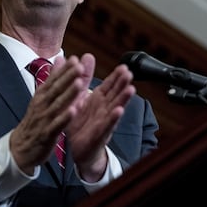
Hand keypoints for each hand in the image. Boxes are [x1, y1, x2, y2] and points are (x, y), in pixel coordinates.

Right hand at [10, 55, 84, 173]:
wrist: (20, 148)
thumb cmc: (35, 121)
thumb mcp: (41, 98)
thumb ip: (52, 79)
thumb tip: (60, 59)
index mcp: (42, 96)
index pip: (53, 80)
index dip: (64, 70)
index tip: (74, 59)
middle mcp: (42, 105)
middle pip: (56, 89)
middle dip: (68, 77)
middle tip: (79, 66)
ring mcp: (44, 119)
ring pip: (57, 105)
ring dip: (68, 94)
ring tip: (79, 84)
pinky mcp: (46, 134)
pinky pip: (57, 125)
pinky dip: (65, 117)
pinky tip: (73, 111)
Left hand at [67, 56, 135, 181]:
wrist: (76, 149)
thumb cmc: (80, 122)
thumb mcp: (78, 97)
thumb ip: (82, 77)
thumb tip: (84, 57)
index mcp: (98, 100)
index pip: (109, 86)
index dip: (116, 77)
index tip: (124, 66)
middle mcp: (103, 109)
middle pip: (115, 94)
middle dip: (122, 84)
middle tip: (130, 73)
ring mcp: (103, 122)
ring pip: (115, 108)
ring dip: (123, 99)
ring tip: (131, 89)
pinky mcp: (99, 134)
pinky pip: (106, 125)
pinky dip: (113, 118)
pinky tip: (119, 111)